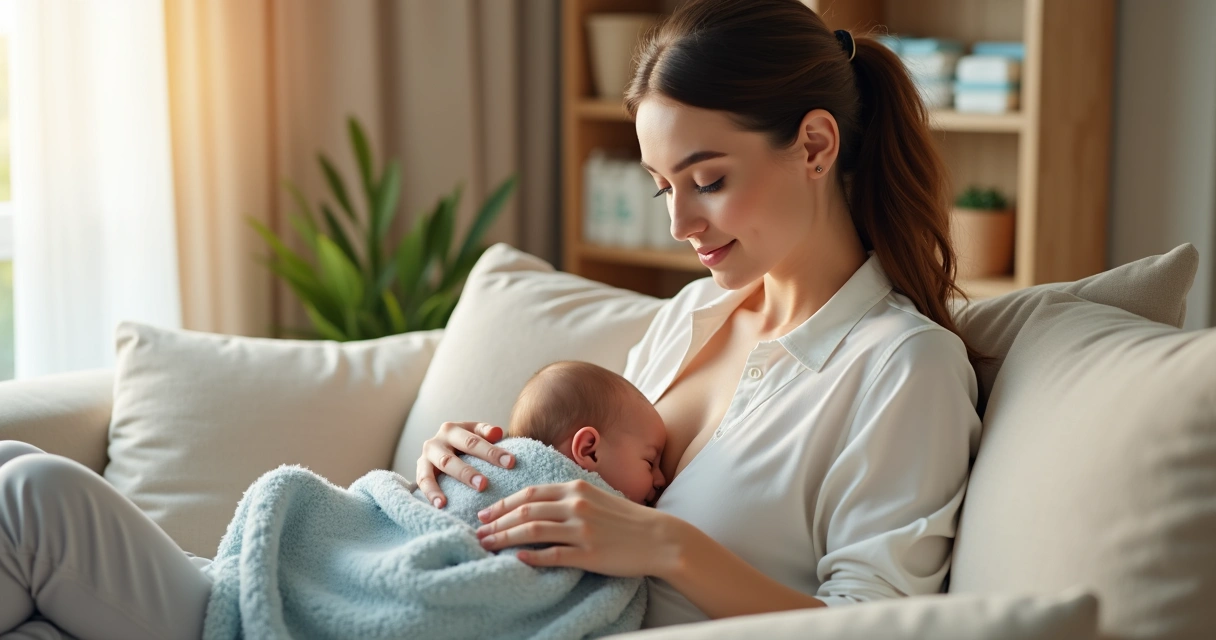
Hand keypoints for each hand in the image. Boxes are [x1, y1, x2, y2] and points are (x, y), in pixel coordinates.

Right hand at [415, 421, 515, 507]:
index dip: (492, 451)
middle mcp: (437, 441)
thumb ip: (486, 432)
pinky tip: (441, 505)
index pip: (474, 440)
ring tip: (461, 496)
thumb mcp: (474, 433)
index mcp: (453, 429)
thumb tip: (497, 432)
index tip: (511, 462)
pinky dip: (431, 493)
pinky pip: (423, 482)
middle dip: (468, 471)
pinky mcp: (420, 470)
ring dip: (451, 482)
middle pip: (453, 457)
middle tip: (484, 484)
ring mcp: (426, 456)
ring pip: (440, 467)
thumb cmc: (463, 444)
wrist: (437, 450)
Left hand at [474, 479, 682, 577]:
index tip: (486, 513)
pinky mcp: (589, 554)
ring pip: (532, 531)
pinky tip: (517, 558)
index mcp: (576, 488)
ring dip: (505, 538)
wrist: (659, 538)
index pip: (530, 493)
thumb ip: (569, 498)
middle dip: (497, 522)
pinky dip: (532, 557)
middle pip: (525, 511)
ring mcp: (582, 530)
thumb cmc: (627, 519)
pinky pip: (554, 555)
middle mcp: (576, 505)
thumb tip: (539, 506)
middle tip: (478, 531)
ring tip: (487, 545)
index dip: (504, 503)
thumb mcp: (596, 497)